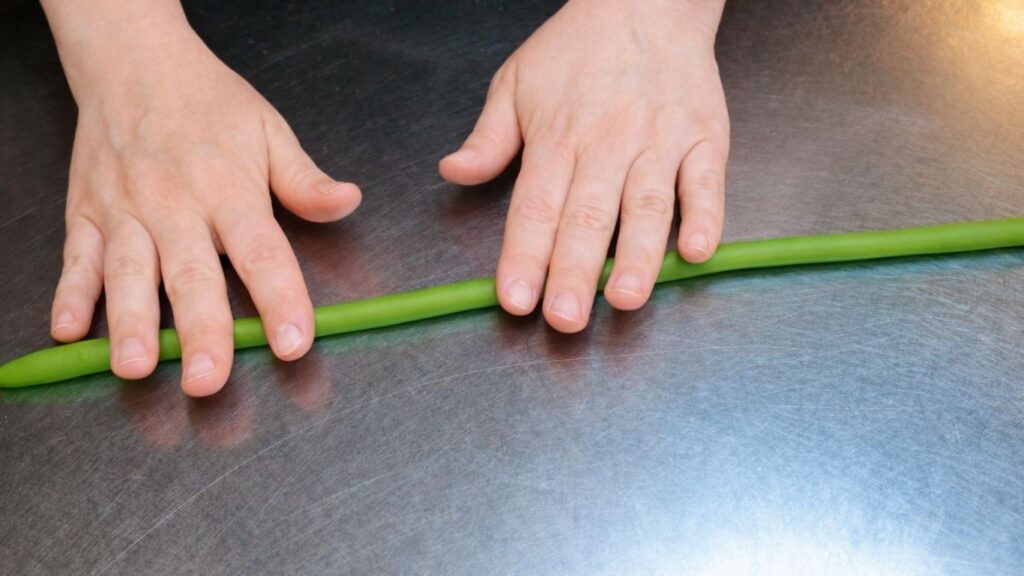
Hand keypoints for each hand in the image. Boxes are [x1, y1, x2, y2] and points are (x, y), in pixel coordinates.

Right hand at [46, 14, 360, 395]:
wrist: (134, 61)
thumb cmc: (209, 103)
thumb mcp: (269, 131)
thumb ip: (305, 180)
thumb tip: (349, 202)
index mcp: (230, 189)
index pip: (262, 253)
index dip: (280, 299)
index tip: (294, 342)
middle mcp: (176, 205)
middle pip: (191, 276)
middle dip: (200, 332)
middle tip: (207, 380)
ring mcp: (125, 211)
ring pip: (128, 274)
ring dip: (130, 322)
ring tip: (134, 366)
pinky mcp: (87, 213)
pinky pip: (76, 259)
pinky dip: (69, 294)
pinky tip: (67, 329)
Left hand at [440, 0, 728, 331]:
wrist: (646, 0)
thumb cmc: (577, 48)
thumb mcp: (516, 82)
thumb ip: (489, 137)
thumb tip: (453, 173)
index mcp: (557, 136)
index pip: (535, 206)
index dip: (524, 256)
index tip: (514, 300)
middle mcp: (608, 142)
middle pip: (587, 217)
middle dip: (573, 272)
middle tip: (564, 319)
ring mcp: (659, 141)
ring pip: (646, 207)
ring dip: (636, 257)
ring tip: (623, 300)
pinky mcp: (704, 138)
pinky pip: (706, 182)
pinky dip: (705, 217)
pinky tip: (696, 252)